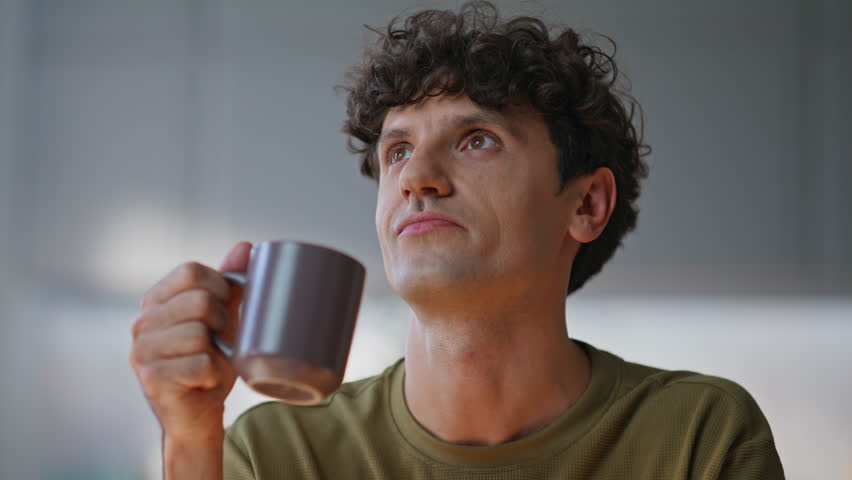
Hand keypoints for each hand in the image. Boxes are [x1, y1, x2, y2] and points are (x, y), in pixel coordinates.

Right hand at [129, 241, 251, 440]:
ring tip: (210, 362)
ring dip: (218, 352)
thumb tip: (244, 246)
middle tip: (220, 342)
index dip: (220, 287)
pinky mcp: (151, 379)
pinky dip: (212, 375)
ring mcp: (142, 352)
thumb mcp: (223, 317)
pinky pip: (201, 364)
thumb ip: (229, 282)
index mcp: (156, 301)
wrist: (199, 414)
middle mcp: (141, 323)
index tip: (224, 309)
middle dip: (223, 322)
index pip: (191, 271)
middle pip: (200, 300)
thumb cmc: (209, 362)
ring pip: (200, 334)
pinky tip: (202, 381)